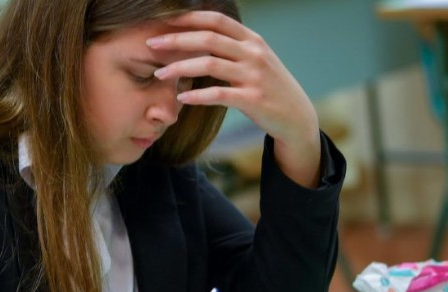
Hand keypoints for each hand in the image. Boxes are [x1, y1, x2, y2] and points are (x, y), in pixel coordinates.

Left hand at [148, 11, 320, 187]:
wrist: (296, 117)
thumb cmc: (268, 87)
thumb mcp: (255, 59)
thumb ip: (232, 47)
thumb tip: (200, 36)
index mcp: (252, 39)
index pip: (216, 20)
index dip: (188, 18)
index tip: (163, 21)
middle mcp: (253, 53)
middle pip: (208, 38)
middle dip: (176, 39)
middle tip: (150, 43)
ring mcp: (254, 75)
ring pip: (210, 64)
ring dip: (180, 68)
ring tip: (159, 74)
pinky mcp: (253, 99)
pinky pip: (218, 94)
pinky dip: (197, 95)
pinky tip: (181, 98)